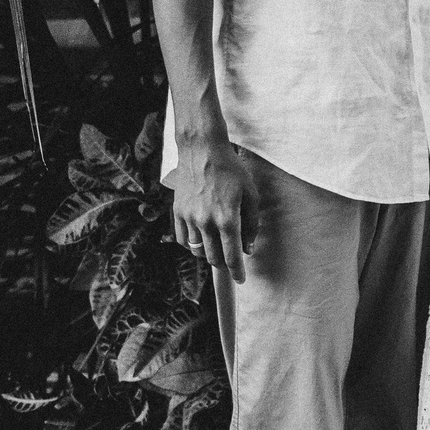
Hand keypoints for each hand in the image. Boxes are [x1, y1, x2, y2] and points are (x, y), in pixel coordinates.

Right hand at [173, 133, 258, 283]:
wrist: (202, 150)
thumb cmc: (230, 169)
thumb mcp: (250, 194)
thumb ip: (252, 224)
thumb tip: (248, 248)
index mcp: (227, 218)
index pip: (232, 256)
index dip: (237, 272)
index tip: (241, 279)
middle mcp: (206, 222)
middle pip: (214, 258)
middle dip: (224, 264)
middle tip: (231, 260)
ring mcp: (189, 218)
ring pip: (198, 251)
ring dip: (208, 254)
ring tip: (217, 245)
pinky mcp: (178, 212)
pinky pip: (183, 240)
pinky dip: (193, 244)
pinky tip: (201, 237)